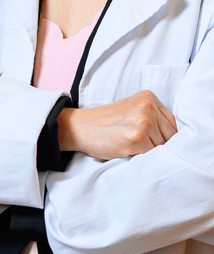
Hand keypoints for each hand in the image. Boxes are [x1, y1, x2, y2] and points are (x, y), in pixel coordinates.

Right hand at [58, 90, 177, 160]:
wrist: (79, 127)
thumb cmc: (104, 122)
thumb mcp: (131, 109)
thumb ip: (153, 116)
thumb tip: (175, 137)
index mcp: (148, 97)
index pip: (172, 123)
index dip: (163, 135)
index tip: (149, 139)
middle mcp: (147, 107)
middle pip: (170, 135)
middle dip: (157, 144)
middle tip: (136, 144)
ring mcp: (143, 122)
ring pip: (162, 146)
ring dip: (149, 151)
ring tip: (129, 145)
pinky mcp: (137, 138)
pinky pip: (152, 155)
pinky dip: (141, 156)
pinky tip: (127, 149)